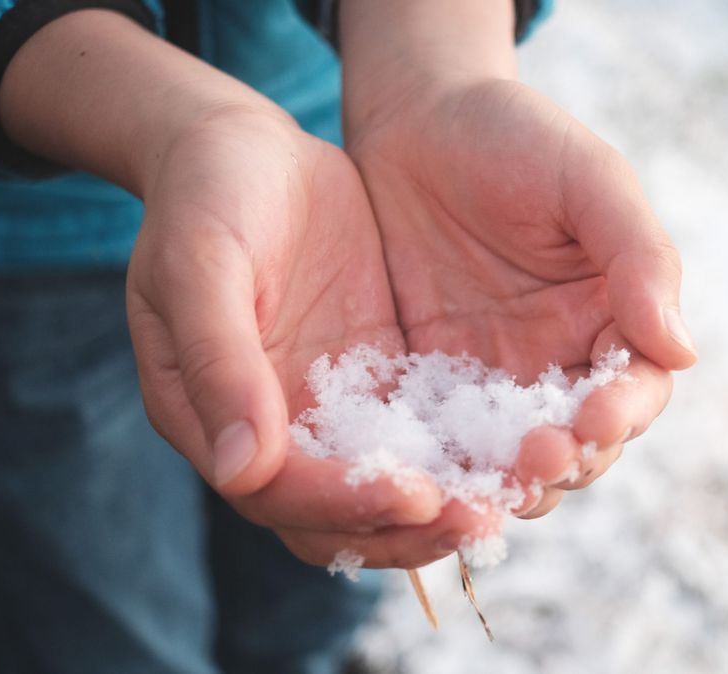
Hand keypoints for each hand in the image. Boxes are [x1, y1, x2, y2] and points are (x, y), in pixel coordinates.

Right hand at [125, 109, 496, 567]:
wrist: (246, 150)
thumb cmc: (208, 194)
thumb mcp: (201, 261)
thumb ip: (219, 360)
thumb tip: (243, 470)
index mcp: (214, 417)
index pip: (281, 493)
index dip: (345, 503)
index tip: (415, 496)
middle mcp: (276, 431)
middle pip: (342, 515)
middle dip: (411, 526)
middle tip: (483, 518)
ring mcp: (333, 409)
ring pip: (391, 486)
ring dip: (449, 501)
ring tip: (518, 493)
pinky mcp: (380, 379)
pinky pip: (427, 433)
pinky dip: (468, 450)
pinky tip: (526, 443)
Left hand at [346, 77, 697, 516]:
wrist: (414, 120)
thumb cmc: (514, 135)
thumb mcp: (587, 179)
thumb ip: (639, 256)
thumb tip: (683, 352)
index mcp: (613, 317)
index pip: (638, 388)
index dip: (624, 412)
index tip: (597, 418)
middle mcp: (561, 360)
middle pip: (583, 441)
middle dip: (569, 460)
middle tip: (538, 461)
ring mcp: (496, 381)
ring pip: (517, 459)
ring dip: (513, 481)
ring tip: (493, 486)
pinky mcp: (432, 387)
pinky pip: (447, 443)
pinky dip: (448, 469)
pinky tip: (431, 478)